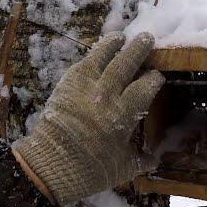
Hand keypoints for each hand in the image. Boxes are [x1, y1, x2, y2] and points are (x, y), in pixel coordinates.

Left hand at [12, 31, 163, 205]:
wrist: (48, 167)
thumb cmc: (90, 170)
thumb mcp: (122, 168)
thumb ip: (141, 160)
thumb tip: (156, 160)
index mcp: (123, 114)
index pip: (144, 87)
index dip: (154, 78)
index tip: (158, 74)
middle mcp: (105, 95)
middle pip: (125, 64)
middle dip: (138, 49)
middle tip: (147, 38)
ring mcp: (83, 88)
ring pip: (101, 57)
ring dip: (113, 44)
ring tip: (121, 36)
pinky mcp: (66, 87)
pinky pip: (81, 65)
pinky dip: (92, 56)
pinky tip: (98, 52)